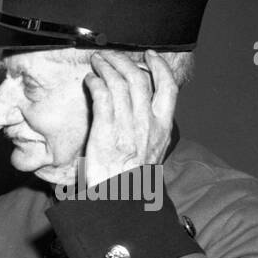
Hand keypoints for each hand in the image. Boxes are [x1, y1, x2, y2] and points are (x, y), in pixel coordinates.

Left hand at [81, 50, 177, 186]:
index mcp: (163, 128)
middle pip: (140, 79)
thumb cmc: (131, 182)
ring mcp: (127, 127)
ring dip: (107, 67)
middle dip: (124, 61)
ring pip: (120, 83)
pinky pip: (102, 96)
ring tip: (97, 61)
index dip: (159, 66)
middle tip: (111, 54)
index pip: (169, 88)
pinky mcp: (105, 132)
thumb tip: (146, 116)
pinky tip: (89, 80)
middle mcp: (148, 124)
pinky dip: (95, 83)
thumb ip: (151, 133)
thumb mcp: (152, 155)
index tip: (149, 55)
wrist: (120, 202)